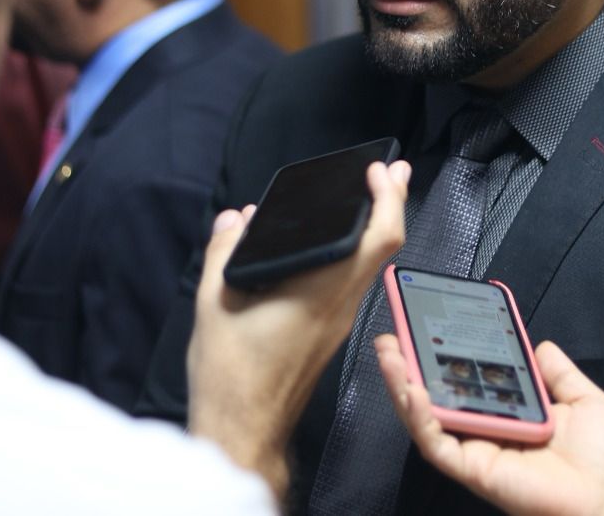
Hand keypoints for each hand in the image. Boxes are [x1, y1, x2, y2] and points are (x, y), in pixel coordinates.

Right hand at [187, 160, 410, 499]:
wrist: (242, 431)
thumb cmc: (231, 376)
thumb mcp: (213, 303)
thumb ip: (224, 252)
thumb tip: (234, 219)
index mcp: (320, 293)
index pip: (376, 239)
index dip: (386, 199)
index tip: (377, 170)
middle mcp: (339, 306)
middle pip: (383, 247)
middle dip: (390, 203)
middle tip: (389, 171)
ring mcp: (337, 321)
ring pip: (371, 264)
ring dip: (375, 226)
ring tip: (369, 195)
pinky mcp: (328, 332)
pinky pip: (353, 282)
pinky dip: (354, 251)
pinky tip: (333, 240)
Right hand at [374, 336, 603, 515]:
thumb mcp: (584, 400)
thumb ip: (559, 373)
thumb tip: (541, 345)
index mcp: (509, 415)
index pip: (466, 382)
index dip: (444, 356)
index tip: (427, 325)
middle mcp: (487, 433)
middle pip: (436, 399)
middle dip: (408, 368)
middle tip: (390, 337)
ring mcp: (477, 452)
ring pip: (426, 419)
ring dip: (402, 386)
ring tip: (389, 353)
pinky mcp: (474, 470)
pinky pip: (438, 445)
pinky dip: (421, 418)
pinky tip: (414, 391)